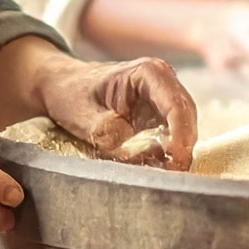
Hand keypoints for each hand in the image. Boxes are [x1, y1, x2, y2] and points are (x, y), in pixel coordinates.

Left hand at [31, 54, 198, 169]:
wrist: (62, 87)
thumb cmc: (69, 93)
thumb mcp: (80, 114)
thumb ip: (105, 132)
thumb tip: (131, 150)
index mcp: (148, 73)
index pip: (176, 105)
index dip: (181, 135)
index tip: (174, 161)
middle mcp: (163, 83)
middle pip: (186, 119)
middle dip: (180, 149)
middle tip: (170, 175)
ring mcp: (162, 100)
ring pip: (182, 131)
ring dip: (173, 154)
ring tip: (158, 174)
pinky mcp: (158, 117)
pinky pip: (169, 139)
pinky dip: (163, 155)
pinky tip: (151, 168)